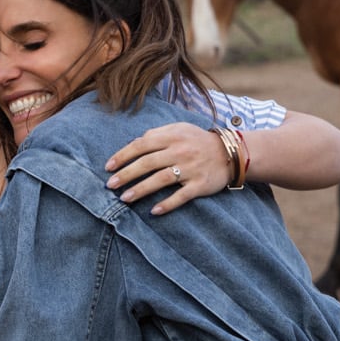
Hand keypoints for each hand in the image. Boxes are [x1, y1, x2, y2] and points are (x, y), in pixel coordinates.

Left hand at [104, 123, 235, 214]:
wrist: (231, 153)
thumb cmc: (198, 141)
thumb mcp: (180, 129)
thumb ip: (158, 133)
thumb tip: (137, 141)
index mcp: (172, 136)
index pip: (141, 145)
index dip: (123, 156)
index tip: (108, 167)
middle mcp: (180, 151)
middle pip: (147, 163)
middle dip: (126, 174)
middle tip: (110, 185)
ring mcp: (190, 169)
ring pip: (161, 180)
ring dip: (141, 190)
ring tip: (124, 198)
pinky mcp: (200, 185)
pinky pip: (181, 196)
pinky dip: (167, 204)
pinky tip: (154, 211)